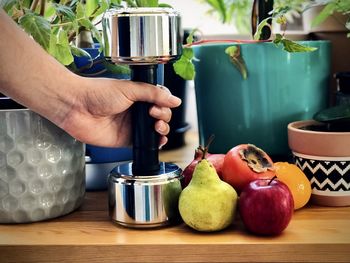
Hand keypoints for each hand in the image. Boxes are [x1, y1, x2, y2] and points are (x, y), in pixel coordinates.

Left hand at [59, 77, 181, 147]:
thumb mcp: (129, 88)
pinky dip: (155, 144)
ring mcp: (131, 126)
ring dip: (162, 129)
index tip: (160, 104)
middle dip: (164, 116)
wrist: (76, 107)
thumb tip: (175, 99)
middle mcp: (136, 111)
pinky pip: (145, 144)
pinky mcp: (126, 140)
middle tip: (154, 113)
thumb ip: (153, 94)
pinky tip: (158, 140)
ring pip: (155, 131)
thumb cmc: (96, 93)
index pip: (160, 100)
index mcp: (137, 96)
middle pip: (161, 116)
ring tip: (157, 126)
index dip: (165, 104)